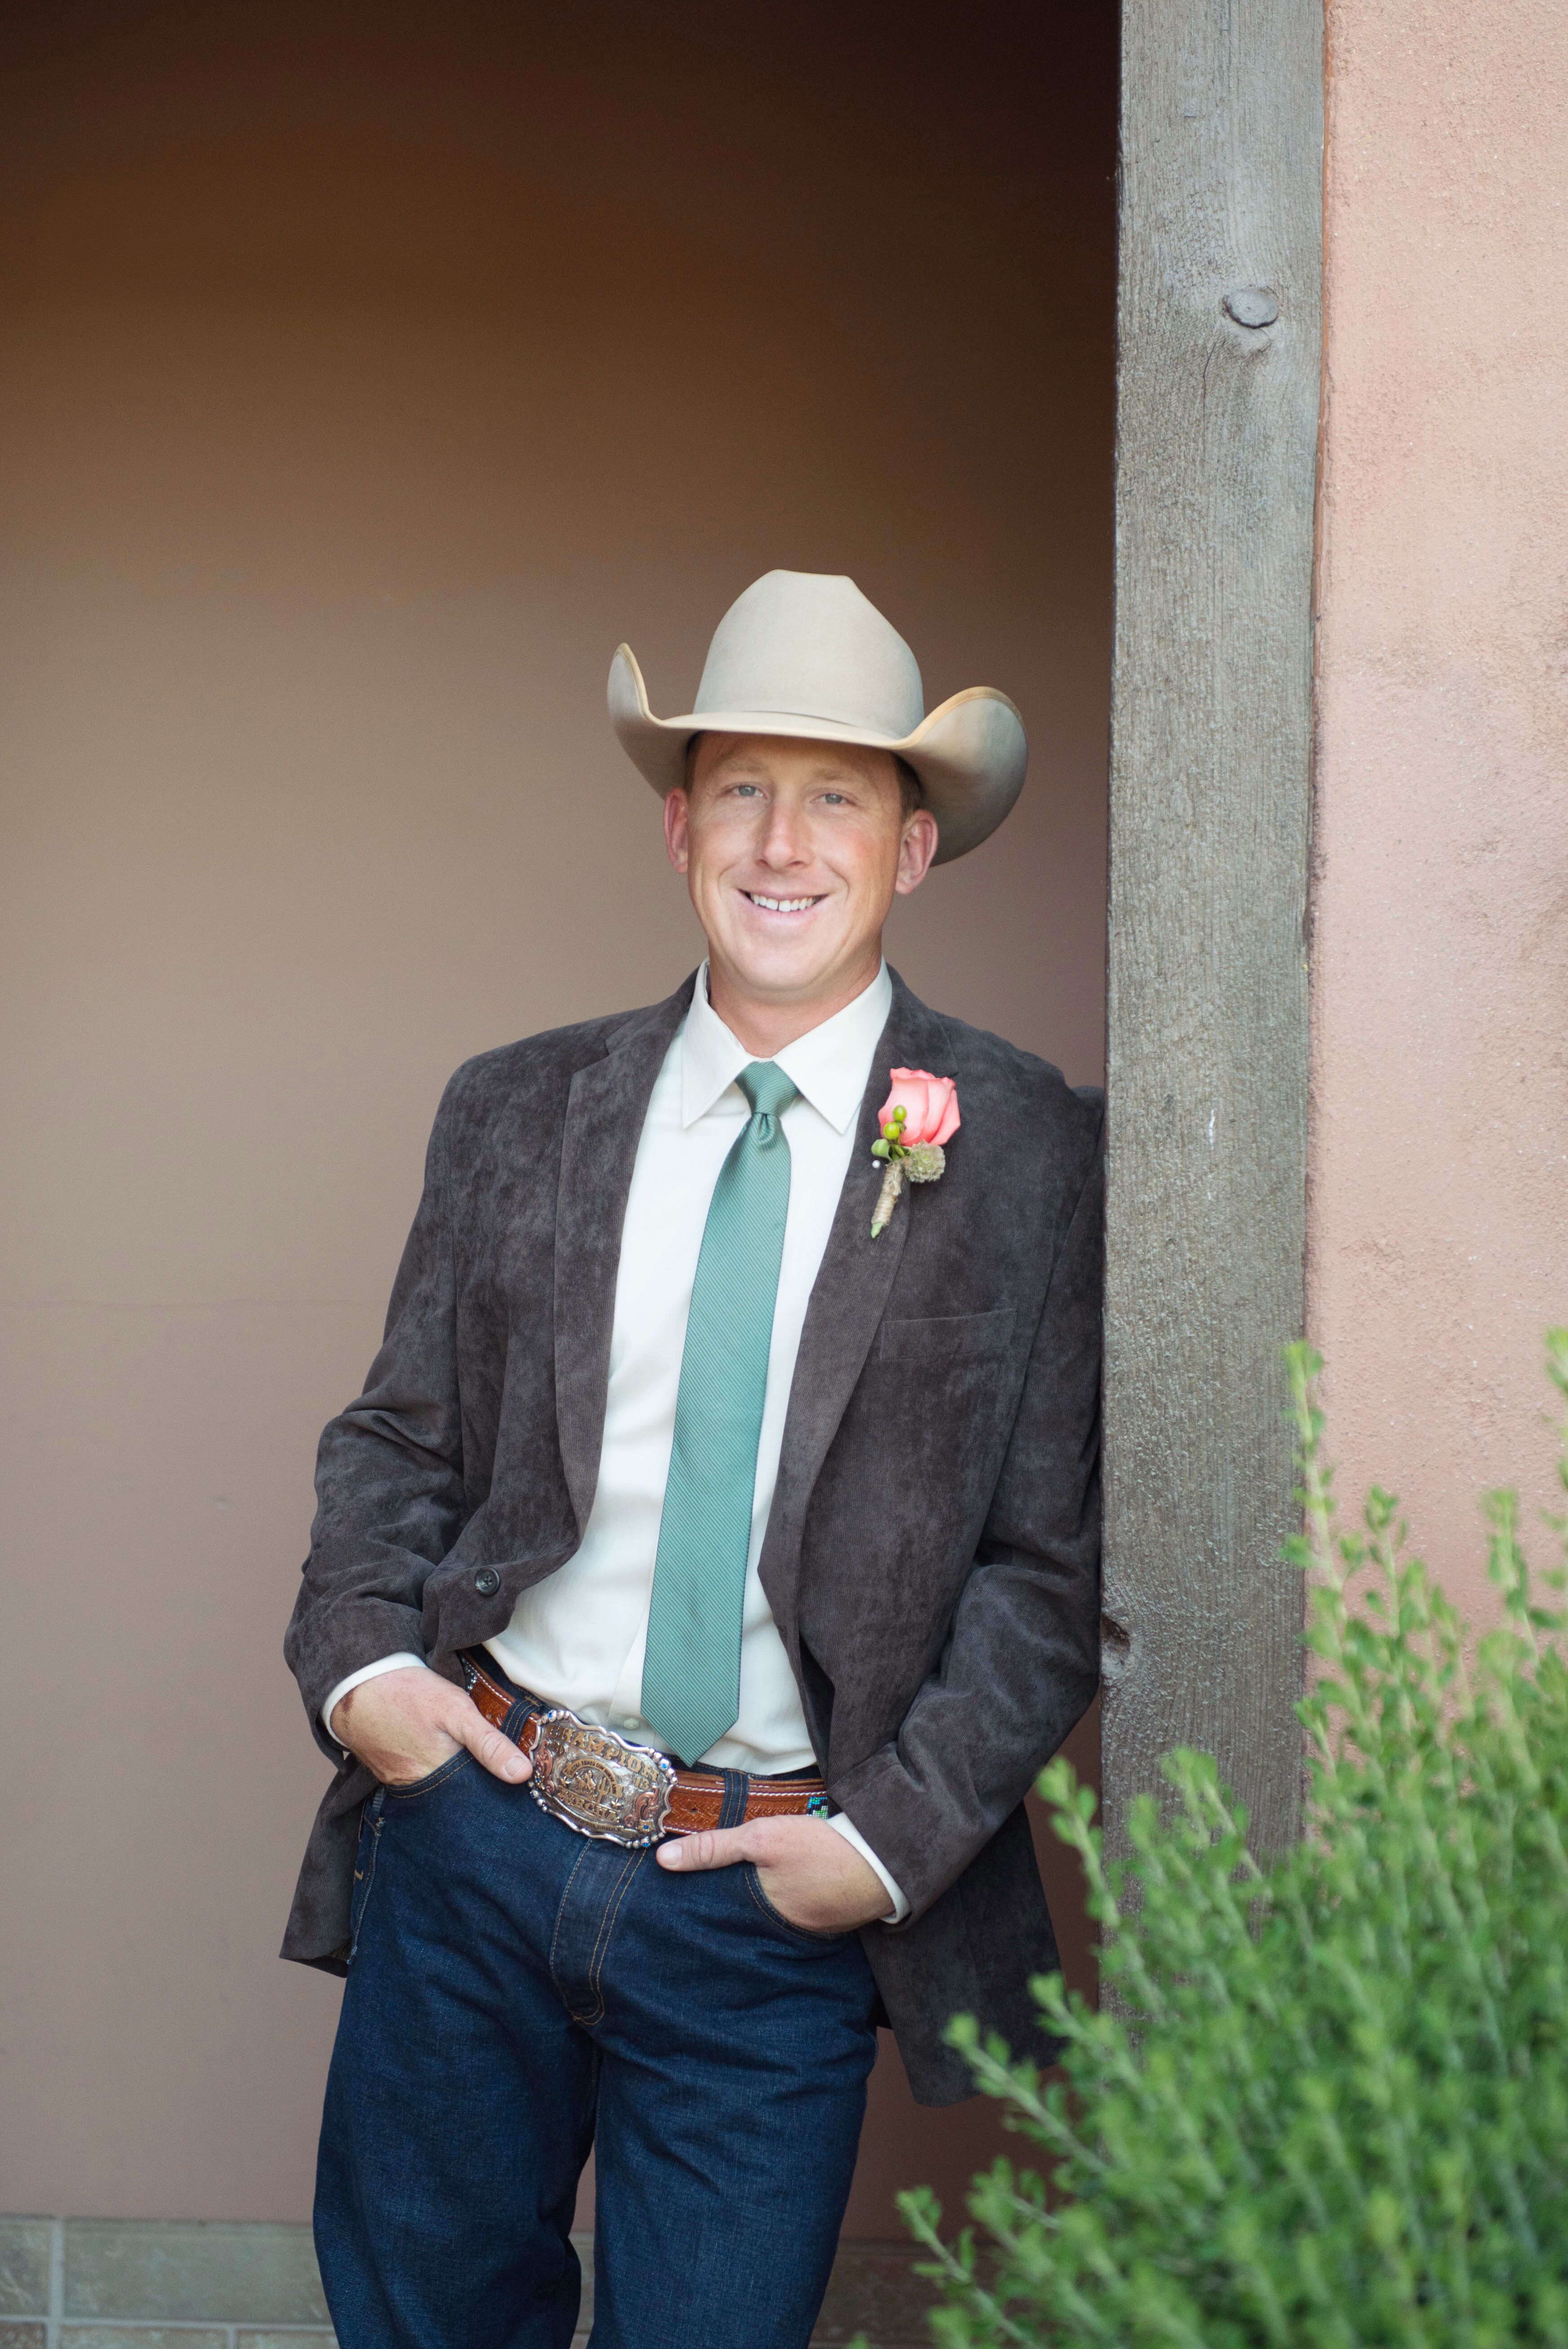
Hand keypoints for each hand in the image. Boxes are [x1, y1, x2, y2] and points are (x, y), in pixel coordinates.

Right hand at [330, 1667, 532, 1789]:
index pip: (475, 1800)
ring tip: (465, 1763)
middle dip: (473, 1789)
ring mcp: (398, 1782)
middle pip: (455, 1798)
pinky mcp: (387, 1772)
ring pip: (436, 1790)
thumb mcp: (457, 1711)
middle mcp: (417, 1787)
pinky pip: (416, 1781)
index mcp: (439, 1775)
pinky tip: (438, 1756)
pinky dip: (430, 1773)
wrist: (357, 1682)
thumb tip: (522, 1774)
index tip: (512, 1789)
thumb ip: (489, 1744)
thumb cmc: (408, 1693)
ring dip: (452, 1781)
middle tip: (490, 1774)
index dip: (494, 1792)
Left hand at [655, 1813, 892, 1931]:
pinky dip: (787, 1907)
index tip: (675, 1908)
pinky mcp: (829, 1922)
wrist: (885, 1861)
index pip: (719, 1919)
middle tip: (700, 1908)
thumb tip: (663, 1860)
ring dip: (758, 1911)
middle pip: (743, 1924)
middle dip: (725, 1917)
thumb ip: (715, 1848)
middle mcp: (782, 1933)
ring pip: (770, 1921)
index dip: (699, 1912)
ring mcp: (808, 1931)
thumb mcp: (763, 1838)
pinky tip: (784, 1893)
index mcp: (762, 1915)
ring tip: (739, 1898)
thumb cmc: (821, 1849)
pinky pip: (798, 1917)